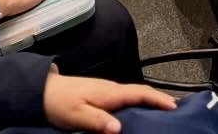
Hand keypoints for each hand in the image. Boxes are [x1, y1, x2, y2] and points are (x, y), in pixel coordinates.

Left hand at [43, 74, 174, 133]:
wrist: (42, 91)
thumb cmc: (59, 103)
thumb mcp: (76, 115)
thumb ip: (97, 120)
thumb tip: (118, 128)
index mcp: (109, 92)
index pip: (140, 93)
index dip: (158, 98)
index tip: (175, 105)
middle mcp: (111, 89)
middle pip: (141, 93)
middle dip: (159, 100)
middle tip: (175, 112)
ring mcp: (106, 91)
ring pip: (133, 96)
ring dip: (149, 103)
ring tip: (161, 115)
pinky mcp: (101, 96)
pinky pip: (125, 100)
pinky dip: (137, 104)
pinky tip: (137, 114)